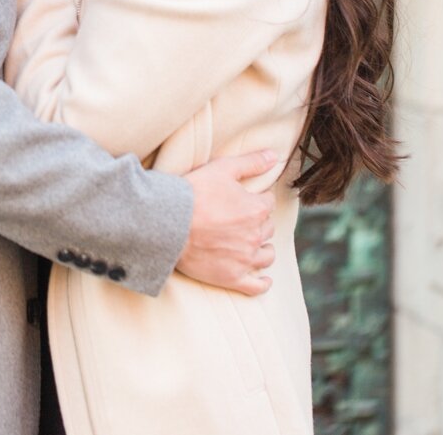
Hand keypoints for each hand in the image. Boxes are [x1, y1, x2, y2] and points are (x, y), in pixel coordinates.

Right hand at [177, 149, 281, 295]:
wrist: (167, 224)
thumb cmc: (194, 193)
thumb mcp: (223, 169)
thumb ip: (252, 162)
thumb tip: (275, 156)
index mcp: (256, 210)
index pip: (268, 204)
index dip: (257, 200)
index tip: (245, 200)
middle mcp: (255, 235)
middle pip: (267, 229)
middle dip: (258, 223)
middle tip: (241, 221)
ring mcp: (244, 259)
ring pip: (266, 255)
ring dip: (263, 249)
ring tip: (252, 245)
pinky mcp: (231, 278)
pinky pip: (255, 286)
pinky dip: (262, 283)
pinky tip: (263, 280)